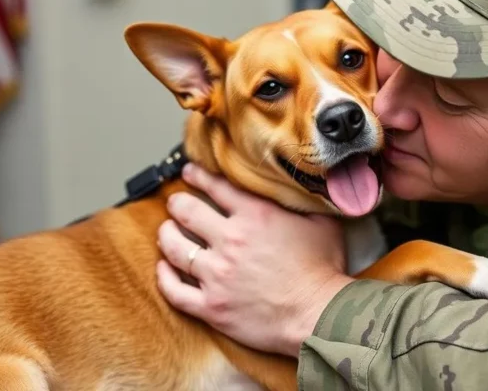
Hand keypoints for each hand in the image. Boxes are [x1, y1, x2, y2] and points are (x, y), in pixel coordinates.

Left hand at [156, 163, 353, 356]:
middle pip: (186, 212)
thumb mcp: (321, 222)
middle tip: (176, 202)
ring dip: (167, 235)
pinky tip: (164, 268)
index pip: (216, 187)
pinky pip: (175, 291)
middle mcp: (230, 241)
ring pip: (174, 248)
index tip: (191, 172)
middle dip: (177, 203)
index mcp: (255, 216)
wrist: (319, 314)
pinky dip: (165, 277)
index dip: (199, 176)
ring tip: (166, 231)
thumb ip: (302, 202)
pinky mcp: (211, 306)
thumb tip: (299, 187)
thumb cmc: (323, 270)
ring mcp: (217, 275)